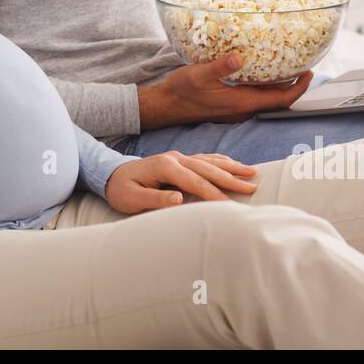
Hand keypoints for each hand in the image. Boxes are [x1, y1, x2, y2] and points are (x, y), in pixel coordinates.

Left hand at [104, 151, 258, 213]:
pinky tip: (232, 163)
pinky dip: (220, 161)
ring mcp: (178, 156)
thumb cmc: (121, 190)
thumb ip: (155, 199)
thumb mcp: (132, 198)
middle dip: (231, 179)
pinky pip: (205, 158)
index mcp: (165, 166)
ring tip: (252, 172)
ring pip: (210, 161)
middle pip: (208, 169)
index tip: (230, 206)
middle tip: (253, 188)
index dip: (214, 194)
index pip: (195, 182)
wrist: (111, 174)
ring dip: (231, 167)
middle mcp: (175, 158)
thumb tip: (178, 199)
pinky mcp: (179, 159)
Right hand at [137, 54, 312, 130]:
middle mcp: (243, 108)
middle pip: (278, 100)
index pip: (280, 99)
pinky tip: (262, 71)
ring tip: (288, 65)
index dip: (298, 87)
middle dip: (294, 84)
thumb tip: (238, 57)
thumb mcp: (198, 75)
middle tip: (303, 64)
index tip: (309, 72)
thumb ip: (219, 67)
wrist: (166, 106)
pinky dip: (266, 85)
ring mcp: (237, 108)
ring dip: (280, 85)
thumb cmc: (181, 92)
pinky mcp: (231, 105)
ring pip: (267, 98)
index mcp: (241, 102)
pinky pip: (256, 97)